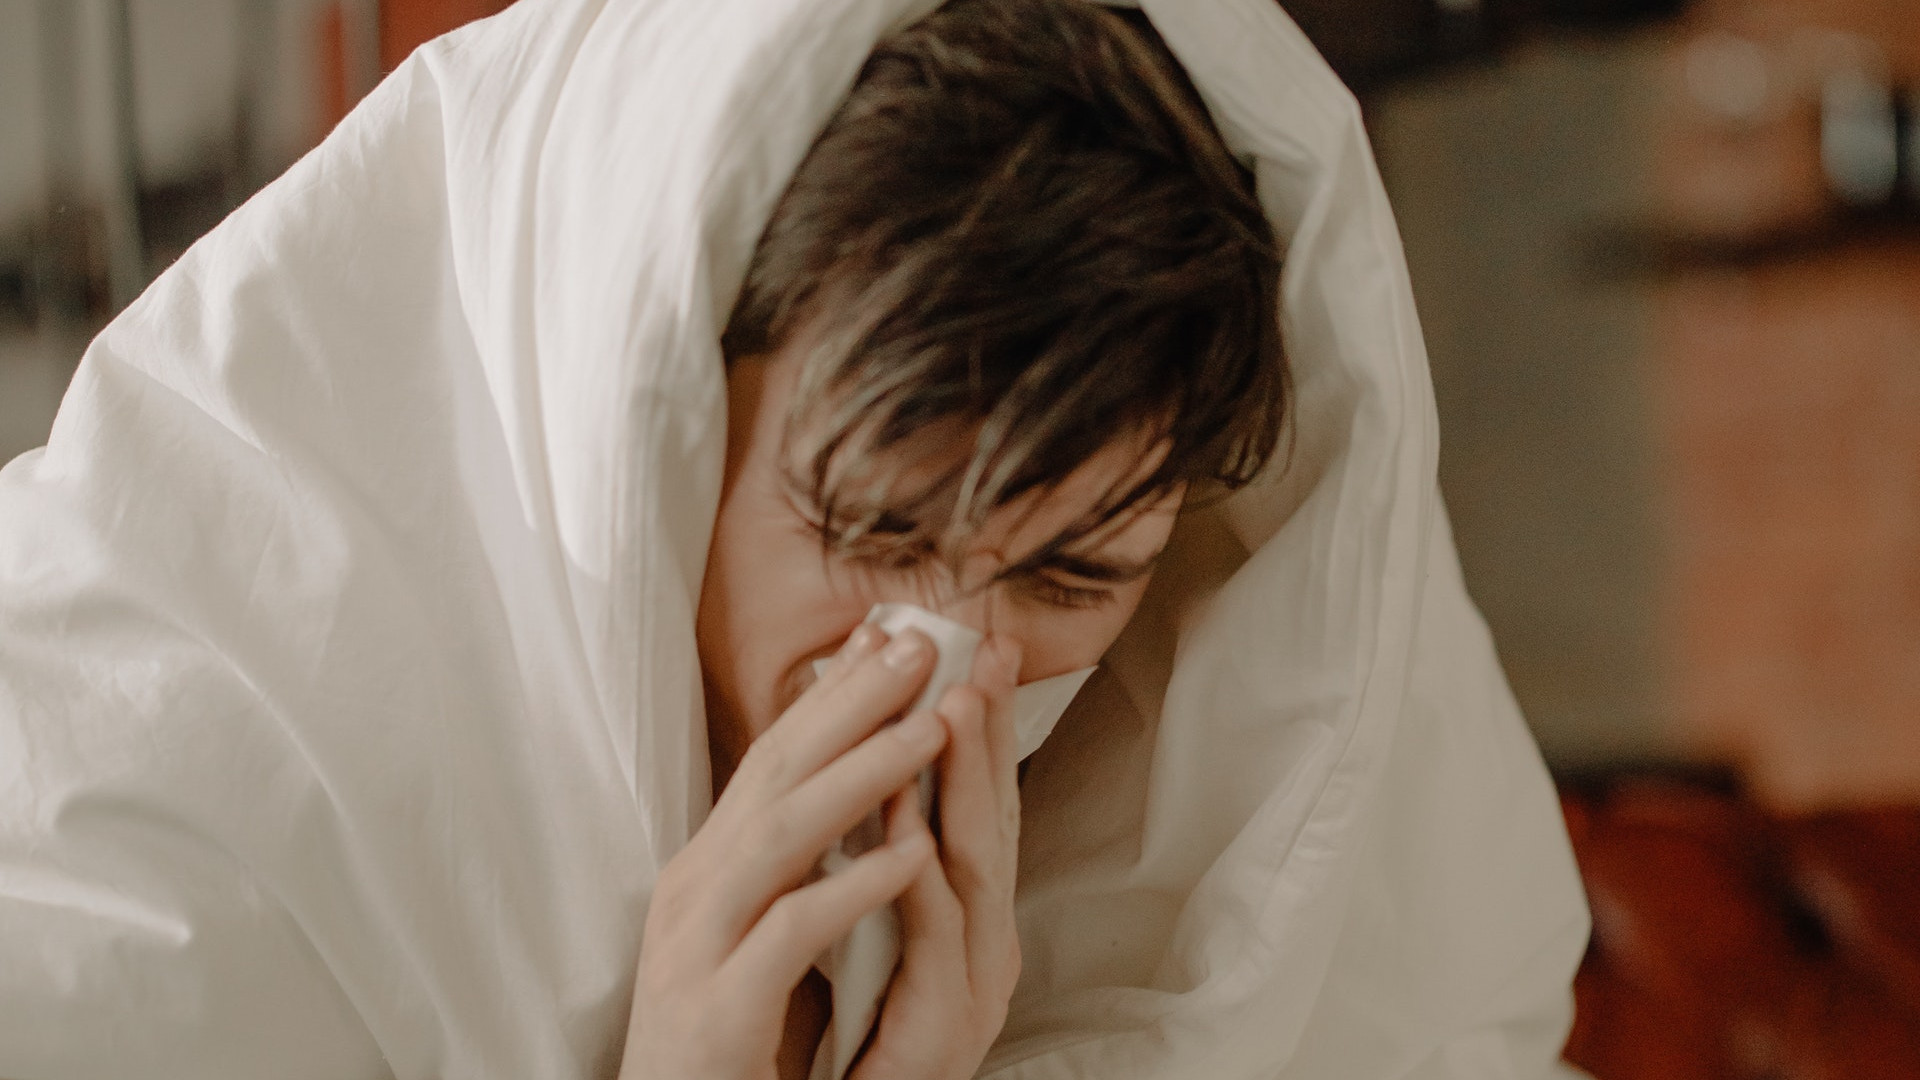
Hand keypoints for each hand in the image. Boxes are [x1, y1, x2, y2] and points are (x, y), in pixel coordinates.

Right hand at [620, 625, 946, 1079]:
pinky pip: (791, 932)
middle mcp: (695, 889)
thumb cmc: (723, 1033)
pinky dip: (852, 887)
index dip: (833, 691)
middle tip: (921, 644)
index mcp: (709, 866)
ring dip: (862, 775)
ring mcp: (698, 945)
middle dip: (851, 703)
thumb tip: (840, 780)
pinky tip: (909, 854)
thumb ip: (787, 859)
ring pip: (783, 835)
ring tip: (933, 728)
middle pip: (776, 772)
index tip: (889, 632)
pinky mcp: (718, 1009)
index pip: (775, 756)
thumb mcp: (751, 927)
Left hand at [850, 635, 1025, 1079]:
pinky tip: (913, 833)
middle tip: (984, 648)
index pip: (975, 799)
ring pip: (976, 868)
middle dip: (989, 729)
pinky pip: (935, 942)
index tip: (972, 643)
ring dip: (967, 785)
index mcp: (965, 913)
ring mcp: (974, 983)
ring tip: (954, 708)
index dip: (980, 722)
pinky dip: (923, 881)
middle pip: (991, 816)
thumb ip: (886, 857)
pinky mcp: (945, 1027)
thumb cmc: (854, 1036)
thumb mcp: (878, 929)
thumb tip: (881, 769)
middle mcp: (984, 939)